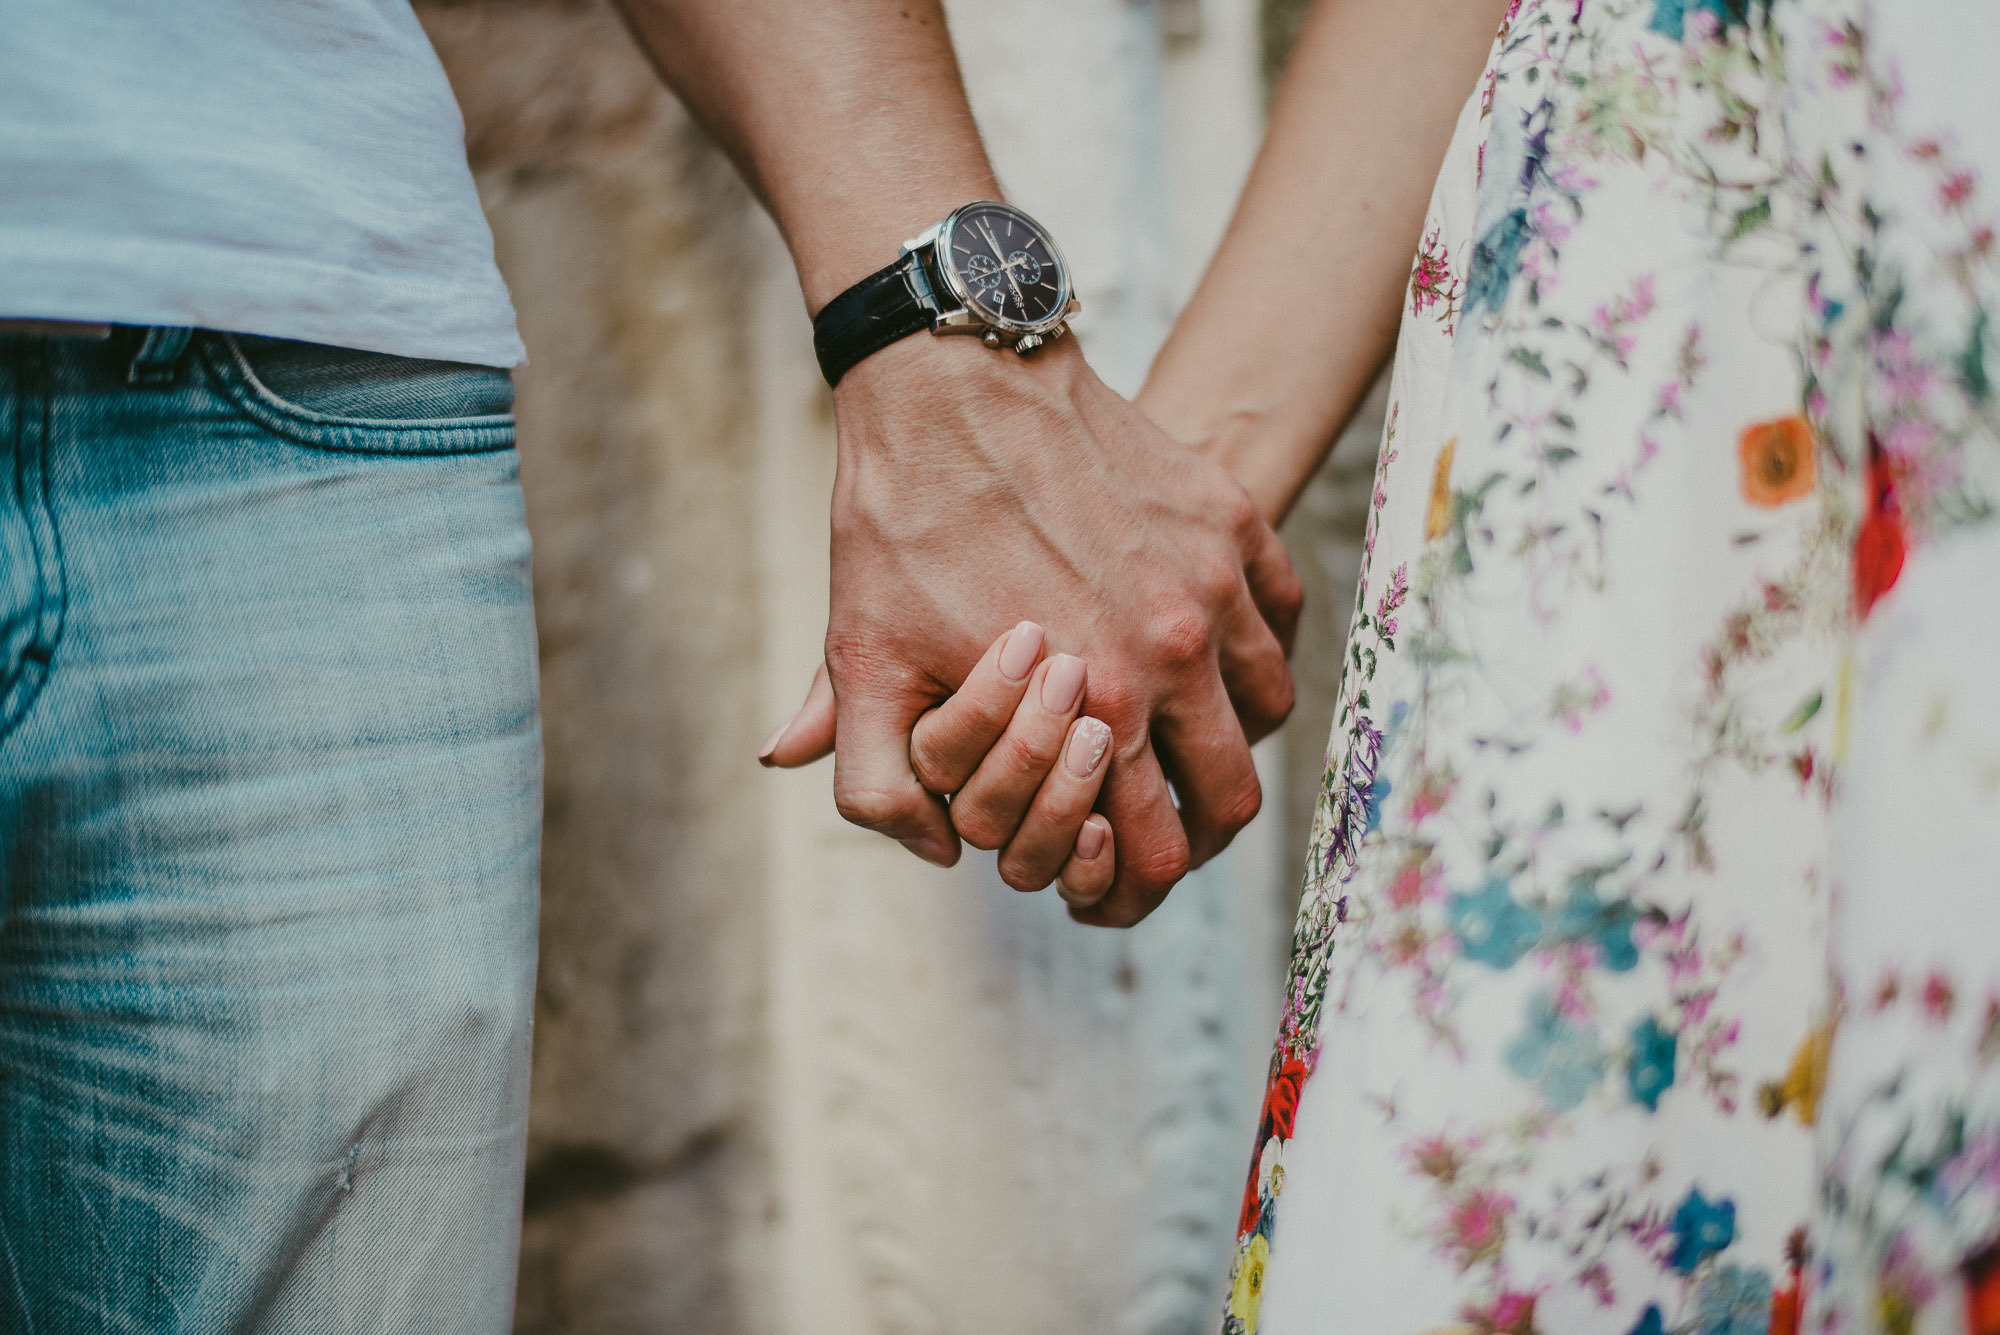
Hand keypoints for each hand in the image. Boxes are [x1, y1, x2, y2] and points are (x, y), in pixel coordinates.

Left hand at [763, 334, 1300, 926]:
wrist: (950, 379)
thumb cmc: (900, 523)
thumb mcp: (860, 658)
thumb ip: (877, 778)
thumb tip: (929, 852)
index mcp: (1099, 703)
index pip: (1156, 849)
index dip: (1132, 888)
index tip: (1111, 880)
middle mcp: (1177, 651)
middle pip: (1230, 798)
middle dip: (1190, 834)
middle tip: (1151, 825)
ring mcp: (1215, 581)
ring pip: (1268, 714)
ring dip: (1226, 743)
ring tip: (1178, 739)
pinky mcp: (1230, 520)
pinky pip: (1280, 623)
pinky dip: (1253, 657)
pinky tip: (1206, 656)